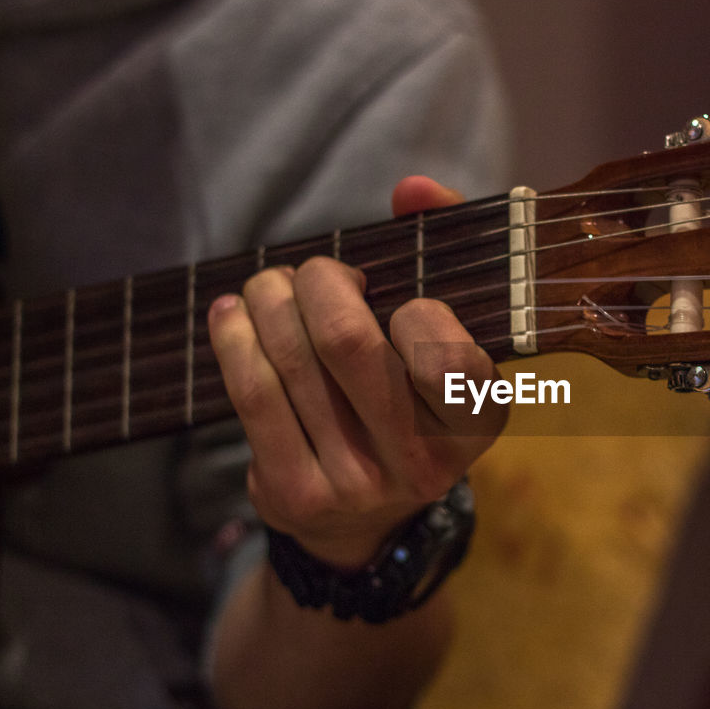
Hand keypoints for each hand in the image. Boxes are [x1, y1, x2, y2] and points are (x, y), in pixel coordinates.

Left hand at [208, 177, 505, 567]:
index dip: (412, 308)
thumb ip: (441, 250)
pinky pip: (253, 394)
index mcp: (478, 418)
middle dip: (318, 283)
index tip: (394, 297)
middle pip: (349, 342)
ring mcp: (360, 483)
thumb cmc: (407, 398)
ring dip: (268, 301)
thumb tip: (413, 188)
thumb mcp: (442, 339)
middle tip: (312, 274)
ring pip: (293, 360)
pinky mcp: (297, 493)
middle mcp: (426, 461)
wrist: (363, 520)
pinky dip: (234, 339)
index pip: (445, 350)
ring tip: (266, 288)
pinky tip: (231, 316)